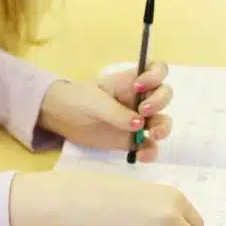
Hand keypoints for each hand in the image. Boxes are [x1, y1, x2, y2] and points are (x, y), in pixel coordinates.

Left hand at [39, 62, 171, 161]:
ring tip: (152, 135)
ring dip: (163, 128)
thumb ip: (115, 112)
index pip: (156, 70)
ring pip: (162, 122)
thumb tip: (140, 125)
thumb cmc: (78, 99)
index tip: (140, 86)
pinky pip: (149, 146)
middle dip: (160, 102)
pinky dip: (150, 152)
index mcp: (130, 81)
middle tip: (144, 111)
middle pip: (164, 95)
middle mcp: (138, 98)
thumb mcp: (94, 101)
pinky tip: (141, 155)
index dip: (156, 75)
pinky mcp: (132, 140)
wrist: (61, 118)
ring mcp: (137, 120)